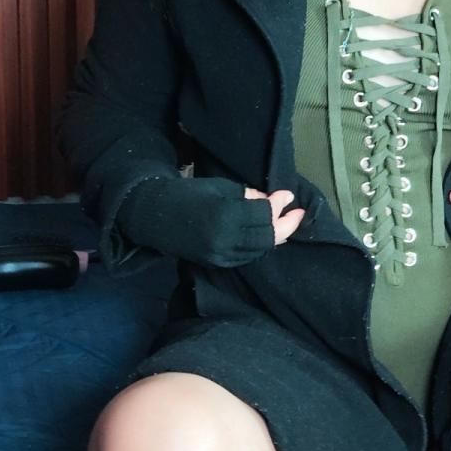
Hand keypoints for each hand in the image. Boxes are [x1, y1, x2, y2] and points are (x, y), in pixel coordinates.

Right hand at [113, 175, 299, 267]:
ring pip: (258, 250)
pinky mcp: (215, 263)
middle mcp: (223, 239)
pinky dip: (259, 246)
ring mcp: (219, 255)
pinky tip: (266, 236)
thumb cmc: (187, 193)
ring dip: (275, 236)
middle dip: (285, 225)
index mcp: (224, 215)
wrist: (154, 215)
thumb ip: (249, 196)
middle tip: (297, 213)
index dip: (279, 206)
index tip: (290, 196)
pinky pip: (246, 257)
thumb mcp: (220, 187)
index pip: (263, 215)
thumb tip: (278, 200)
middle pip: (266, 236)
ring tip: (286, 223)